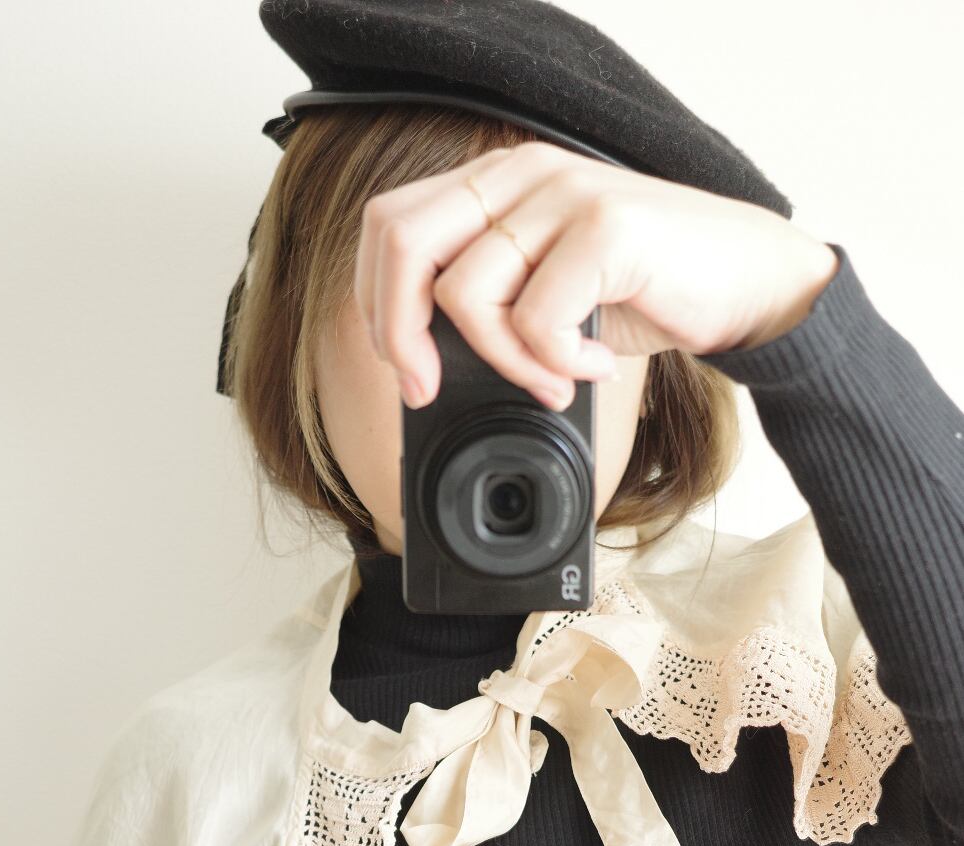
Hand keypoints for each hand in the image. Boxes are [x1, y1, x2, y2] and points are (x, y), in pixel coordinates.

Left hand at [354, 140, 839, 410]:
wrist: (749, 281)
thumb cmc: (646, 292)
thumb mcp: (547, 296)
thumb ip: (486, 305)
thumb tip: (419, 369)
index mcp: (496, 183)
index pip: (389, 227)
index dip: (378, 306)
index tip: (410, 373)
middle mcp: (521, 174)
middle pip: (402, 244)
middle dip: (399, 335)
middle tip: (430, 389)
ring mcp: (563, 193)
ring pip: (467, 294)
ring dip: (506, 364)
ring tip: (556, 378)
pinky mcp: (606, 226)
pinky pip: (537, 318)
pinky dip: (558, 365)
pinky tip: (595, 367)